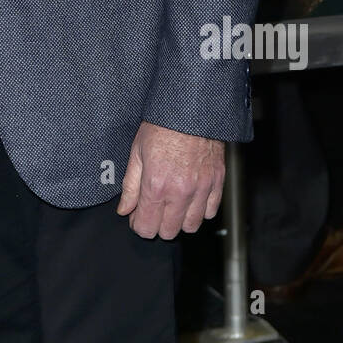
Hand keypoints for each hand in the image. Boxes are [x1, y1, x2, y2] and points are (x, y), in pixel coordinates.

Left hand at [116, 121, 224, 238]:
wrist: (190, 110)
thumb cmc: (162, 126)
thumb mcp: (136, 153)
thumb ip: (130, 186)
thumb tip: (124, 209)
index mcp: (156, 185)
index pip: (147, 227)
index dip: (138, 225)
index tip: (137, 217)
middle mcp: (180, 191)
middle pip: (169, 232)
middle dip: (158, 225)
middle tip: (154, 209)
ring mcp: (202, 189)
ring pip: (191, 226)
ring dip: (180, 220)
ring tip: (173, 205)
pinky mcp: (217, 183)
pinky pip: (211, 212)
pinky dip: (200, 210)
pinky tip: (191, 198)